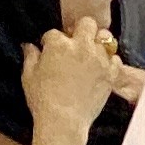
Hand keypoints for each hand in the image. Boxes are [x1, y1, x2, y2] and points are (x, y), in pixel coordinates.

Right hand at [22, 17, 121, 139]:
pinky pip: (116, 58)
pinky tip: (101, 67)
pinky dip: (110, 61)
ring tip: (91, 52)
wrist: (64, 120)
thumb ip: (31, 57)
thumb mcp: (28, 76)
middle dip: (80, 29)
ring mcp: (99, 58)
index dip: (50, 41)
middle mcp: (81, 46)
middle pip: (87, 23)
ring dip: (98, 41)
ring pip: (105, 36)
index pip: (54, 33)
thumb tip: (29, 46)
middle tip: (75, 42)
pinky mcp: (111, 72)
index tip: (49, 49)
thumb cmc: (42, 99)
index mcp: (58, 44)